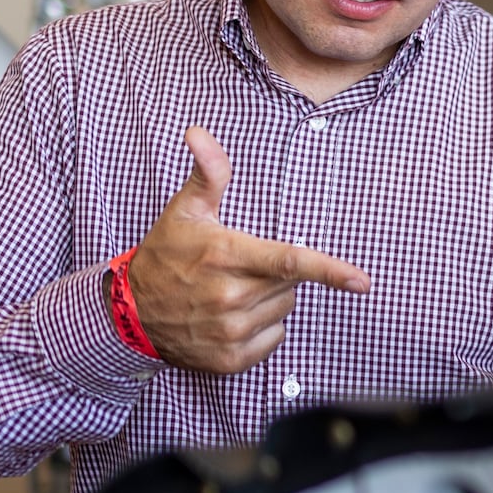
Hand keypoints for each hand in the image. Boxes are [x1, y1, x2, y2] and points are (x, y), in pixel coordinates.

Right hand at [126, 125, 370, 374]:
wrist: (130, 311)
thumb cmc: (164, 255)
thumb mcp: (185, 210)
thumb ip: (208, 172)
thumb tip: (199, 133)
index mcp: (226, 256)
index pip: (289, 262)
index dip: (330, 271)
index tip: (362, 281)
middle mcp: (230, 297)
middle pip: (291, 285)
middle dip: (277, 275)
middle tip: (242, 269)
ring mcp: (229, 331)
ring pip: (283, 311)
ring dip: (268, 302)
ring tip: (232, 293)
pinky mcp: (229, 359)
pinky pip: (273, 340)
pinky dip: (261, 330)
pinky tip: (231, 318)